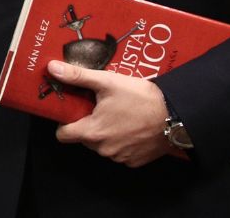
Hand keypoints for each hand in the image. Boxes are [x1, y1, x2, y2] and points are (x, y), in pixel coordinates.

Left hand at [49, 60, 170, 166]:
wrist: (176, 115)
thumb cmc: (141, 98)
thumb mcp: (107, 81)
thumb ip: (77, 76)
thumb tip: (53, 68)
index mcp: (92, 132)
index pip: (63, 135)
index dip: (64, 122)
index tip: (73, 110)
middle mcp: (104, 150)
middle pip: (83, 138)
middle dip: (88, 123)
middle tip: (99, 106)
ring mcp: (120, 157)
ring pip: (102, 145)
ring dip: (106, 132)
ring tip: (119, 114)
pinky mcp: (135, 161)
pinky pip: (120, 152)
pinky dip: (122, 141)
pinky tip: (131, 126)